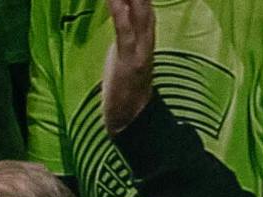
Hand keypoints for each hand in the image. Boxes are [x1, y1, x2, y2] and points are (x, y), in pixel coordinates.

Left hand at [102, 0, 155, 133]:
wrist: (130, 118)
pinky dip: (121, 15)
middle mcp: (147, 41)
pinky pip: (124, 34)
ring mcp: (139, 52)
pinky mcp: (127, 62)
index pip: (145, 8)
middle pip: (146, 7)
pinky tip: (116, 0)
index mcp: (145, 40)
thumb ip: (125, 37)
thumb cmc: (125, 88)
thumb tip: (120, 19)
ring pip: (138, 16)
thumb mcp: (124, 56)